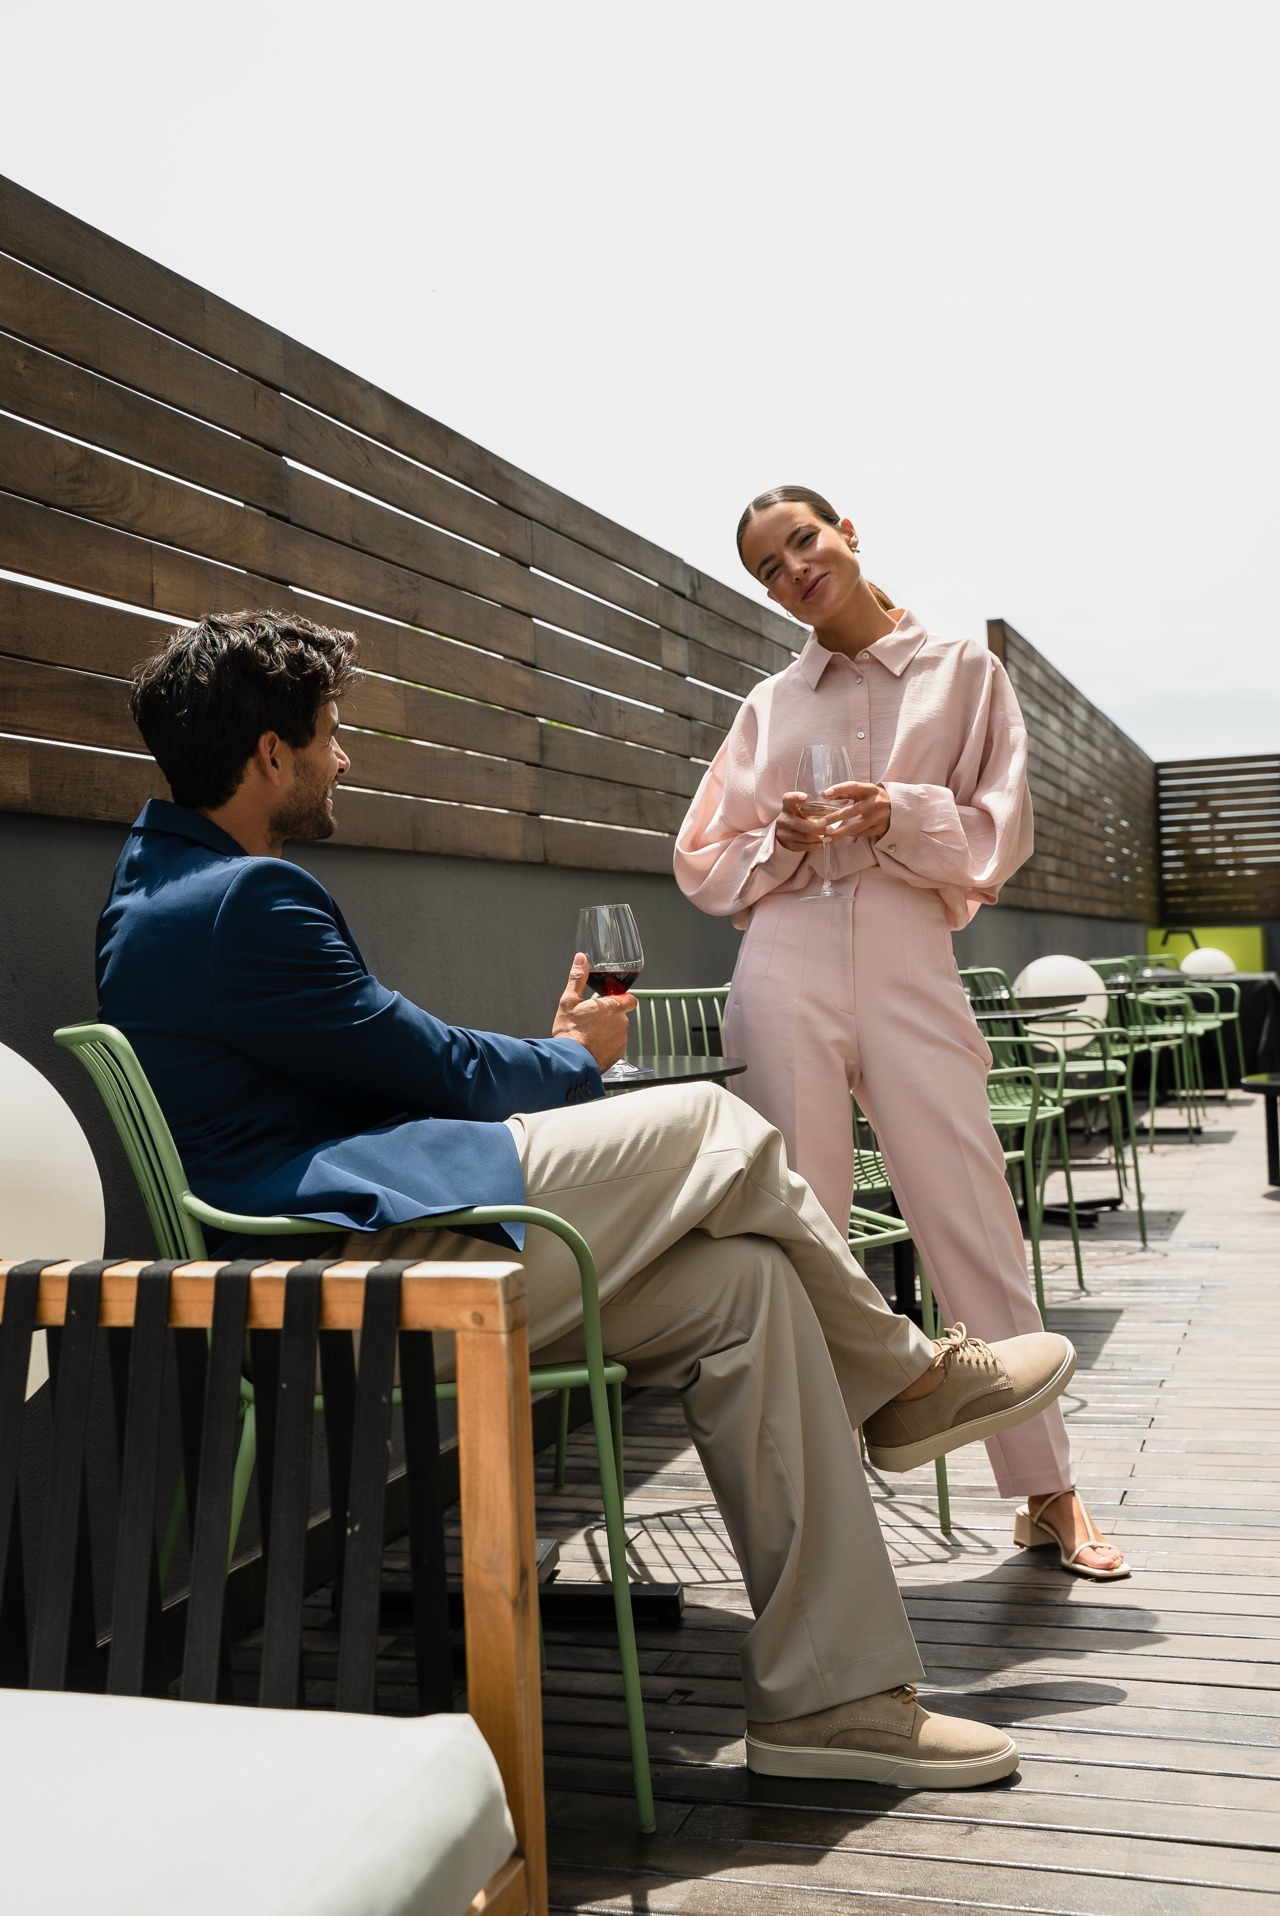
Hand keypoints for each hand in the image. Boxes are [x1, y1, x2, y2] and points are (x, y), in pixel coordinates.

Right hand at [552, 952, 633, 1072]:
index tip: (611, 1001)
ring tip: (589, 1035)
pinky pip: (615, 1046)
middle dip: (609, 1017)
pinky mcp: (618, 1054)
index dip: (622, 999)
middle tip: (591, 1020)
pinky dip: (606, 1045)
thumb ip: (578, 978)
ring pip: (617, 1031)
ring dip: (607, 1031)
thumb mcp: (569, 1000)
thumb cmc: (570, 1031)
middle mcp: (621, 1022)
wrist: (571, 1060)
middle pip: (620, 1015)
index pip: (630, 999)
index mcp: (613, 1006)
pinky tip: (592, 1046)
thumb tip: (581, 959)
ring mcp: (621, 1039)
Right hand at [775, 791, 834, 851]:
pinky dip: (814, 846)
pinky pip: (803, 846)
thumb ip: (814, 806)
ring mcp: (783, 833)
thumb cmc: (799, 817)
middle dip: (818, 828)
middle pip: (800, 824)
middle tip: (831, 830)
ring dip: (819, 838)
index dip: (795, 797)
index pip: (788, 799)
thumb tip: (838, 805)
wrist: (785, 831)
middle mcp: (783, 819)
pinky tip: (822, 843)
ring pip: (804, 837)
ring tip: (830, 837)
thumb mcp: (803, 809)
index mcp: (787, 806)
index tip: (806, 797)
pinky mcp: (787, 844)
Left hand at [776, 782, 890, 848]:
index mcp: (870, 789)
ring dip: (839, 833)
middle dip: (834, 818)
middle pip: (852, 811)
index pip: (853, 787)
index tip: (825, 794)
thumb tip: (823, 794)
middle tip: (819, 824)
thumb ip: (844, 792)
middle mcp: (875, 803)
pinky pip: (861, 834)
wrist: (899, 808)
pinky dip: (850, 835)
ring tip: (825, 838)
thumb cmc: (873, 797)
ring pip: (856, 827)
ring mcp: (879, 817)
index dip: (839, 790)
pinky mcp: (881, 828)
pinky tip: (838, 838)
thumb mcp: (863, 791)